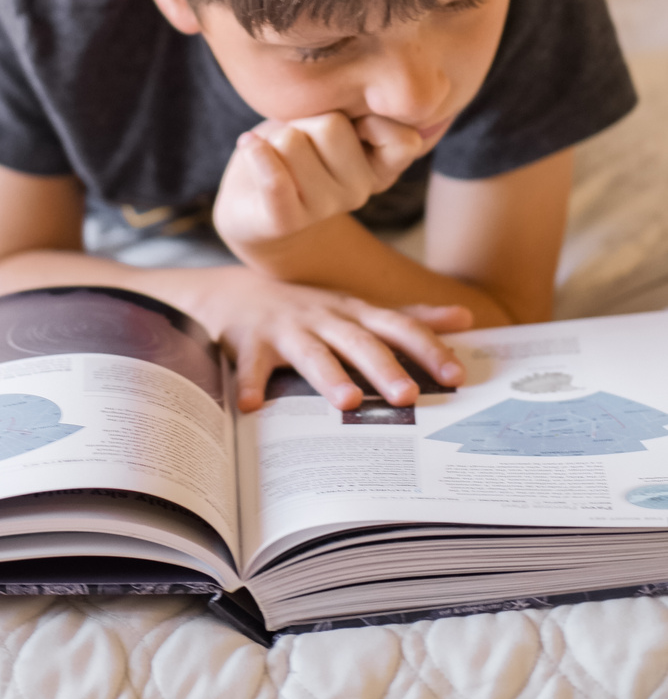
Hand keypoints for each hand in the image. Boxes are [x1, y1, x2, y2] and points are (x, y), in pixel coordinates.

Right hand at [180, 267, 469, 410]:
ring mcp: (286, 329)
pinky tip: (252, 406)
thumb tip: (464, 317)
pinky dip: (250, 383)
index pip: (398, 328)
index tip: (456, 375)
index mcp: (354, 314)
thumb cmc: (308, 308)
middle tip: (409, 396)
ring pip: (311, 353)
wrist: (234, 292)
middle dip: (384, 368)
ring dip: (328, 375)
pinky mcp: (249, 343)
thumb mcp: (358, 308)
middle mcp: (324, 318)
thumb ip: (409, 317)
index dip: (427, 348)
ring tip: (347, 402)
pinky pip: (250, 365)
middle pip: (358, 342)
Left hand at [213, 111, 423, 260]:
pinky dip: (256, 154)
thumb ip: (357, 109)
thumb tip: (366, 106)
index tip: (343, 118)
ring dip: (274, 137)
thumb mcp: (332, 121)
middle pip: (332, 124)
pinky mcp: (285, 221)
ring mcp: (324, 209)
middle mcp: (360, 191)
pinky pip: (275, 181)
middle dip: (304, 120)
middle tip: (298, 138)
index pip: (404, 140)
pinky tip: (249, 146)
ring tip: (276, 152)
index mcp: (381, 167)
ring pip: (293, 142)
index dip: (369, 118)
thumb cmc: (297, 148)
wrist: (254, 203)